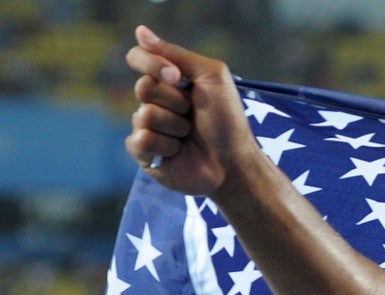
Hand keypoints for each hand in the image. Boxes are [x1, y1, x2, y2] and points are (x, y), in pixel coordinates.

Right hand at [124, 25, 257, 196]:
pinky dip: (165, 145)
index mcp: (168, 81)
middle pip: (143, 87)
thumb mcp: (212, 77)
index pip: (139, 57)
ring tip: (190, 136)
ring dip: (175, 126)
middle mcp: (155, 101)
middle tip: (194, 114)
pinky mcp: (144, 153)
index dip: (152, 64)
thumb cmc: (228, 122)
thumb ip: (177, 54)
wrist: (235, 162)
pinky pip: (140, 139)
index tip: (177, 76)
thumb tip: (140, 31)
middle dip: (175, 101)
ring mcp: (147, 127)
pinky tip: (178, 153)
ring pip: (144, 114)